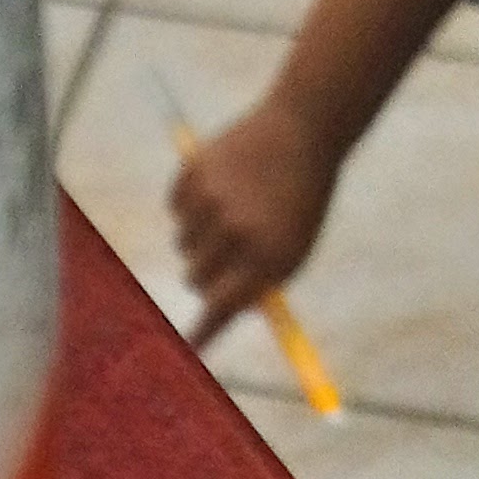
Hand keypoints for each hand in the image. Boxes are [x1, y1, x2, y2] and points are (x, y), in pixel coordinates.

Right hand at [171, 96, 334, 341]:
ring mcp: (214, 201)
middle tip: (224, 256)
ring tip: (231, 209)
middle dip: (205, 275)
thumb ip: (259, 282)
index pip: (224, 307)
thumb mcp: (294, 245)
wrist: (303, 129)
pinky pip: (175, 208)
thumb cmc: (300, 197)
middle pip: (195, 279)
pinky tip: (220, 184)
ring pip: (183, 244)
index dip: (205, 331)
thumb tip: (218, 316)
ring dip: (200, 236)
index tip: (189, 349)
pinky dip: (190, 204)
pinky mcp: (195, 173)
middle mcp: (238, 232)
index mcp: (270, 255)